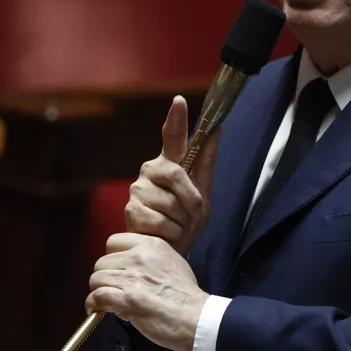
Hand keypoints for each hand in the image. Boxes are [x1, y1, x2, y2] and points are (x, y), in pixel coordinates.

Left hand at [86, 233, 208, 350]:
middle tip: (114, 289)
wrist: (196, 316)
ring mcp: (132, 277)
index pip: (114, 241)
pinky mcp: (127, 299)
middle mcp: (139, 257)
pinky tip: (98, 310)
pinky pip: (96, 296)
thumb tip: (130, 266)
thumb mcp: (173, 261)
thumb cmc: (187, 295)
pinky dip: (93, 305)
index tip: (117, 270)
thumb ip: (150, 258)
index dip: (112, 257)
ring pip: (96, 278)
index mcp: (152, 245)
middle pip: (102, 261)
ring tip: (109, 301)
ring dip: (100, 291)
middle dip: (105, 277)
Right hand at [126, 95, 221, 255]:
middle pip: (177, 175)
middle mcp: (151, 171)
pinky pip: (161, 220)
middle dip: (191, 199)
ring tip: (177, 227)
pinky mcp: (131, 210)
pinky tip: (165, 235)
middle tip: (193, 217)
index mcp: (170, 163)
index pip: (172, 136)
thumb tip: (218, 128)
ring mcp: (138, 189)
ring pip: (170, 202)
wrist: (170, 250)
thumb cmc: (186, 220)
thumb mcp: (204, 191)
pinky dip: (171, 233)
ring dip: (182, 221)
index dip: (176, 118)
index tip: (179, 101)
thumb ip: (206, 161)